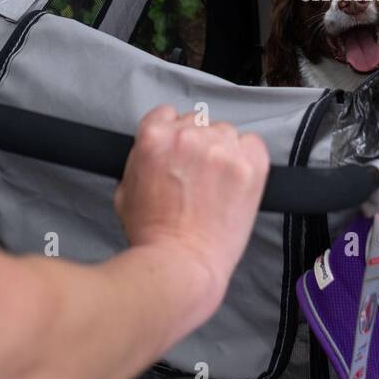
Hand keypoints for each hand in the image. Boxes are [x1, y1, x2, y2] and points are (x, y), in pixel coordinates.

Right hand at [114, 106, 269, 300]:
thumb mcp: (125, 191)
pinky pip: (253, 144)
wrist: (182, 264)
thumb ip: (140, 160)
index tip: (178, 152)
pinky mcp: (250, 166)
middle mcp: (189, 136)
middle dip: (196, 146)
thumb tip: (153, 150)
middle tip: (196, 176)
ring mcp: (222, 150)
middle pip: (198, 123)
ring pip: (226, 133)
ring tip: (216, 184)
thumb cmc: (152, 235)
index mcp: (154, 137)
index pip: (166, 114)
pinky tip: (236, 181)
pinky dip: (247, 157)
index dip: (171, 135)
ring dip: (222, 151)